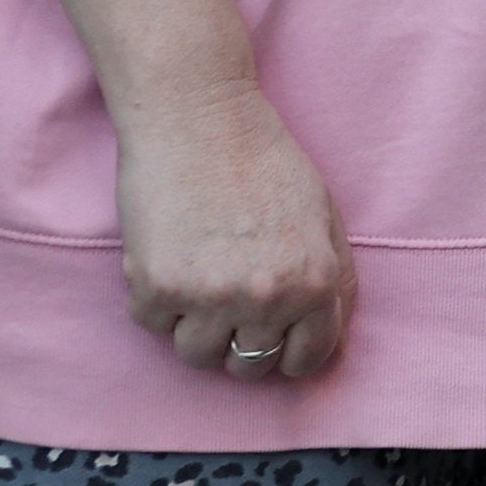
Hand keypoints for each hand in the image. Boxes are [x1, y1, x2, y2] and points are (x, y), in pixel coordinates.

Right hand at [116, 80, 356, 381]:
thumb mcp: (323, 218)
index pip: (308, 358)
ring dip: (194, 326)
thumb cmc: (265, 162)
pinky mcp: (156, 288)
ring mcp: (210, 297)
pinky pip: (153, 323)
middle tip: (228, 303)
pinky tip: (168, 254)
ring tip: (198, 277)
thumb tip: (327, 336)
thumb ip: (333, 278)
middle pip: (249, 365)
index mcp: (317, 283)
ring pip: (196, 355)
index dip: (290, 352)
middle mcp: (267, 298)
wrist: (199, 120)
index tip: (274, 340)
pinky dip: (155, 298)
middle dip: (240, 342)